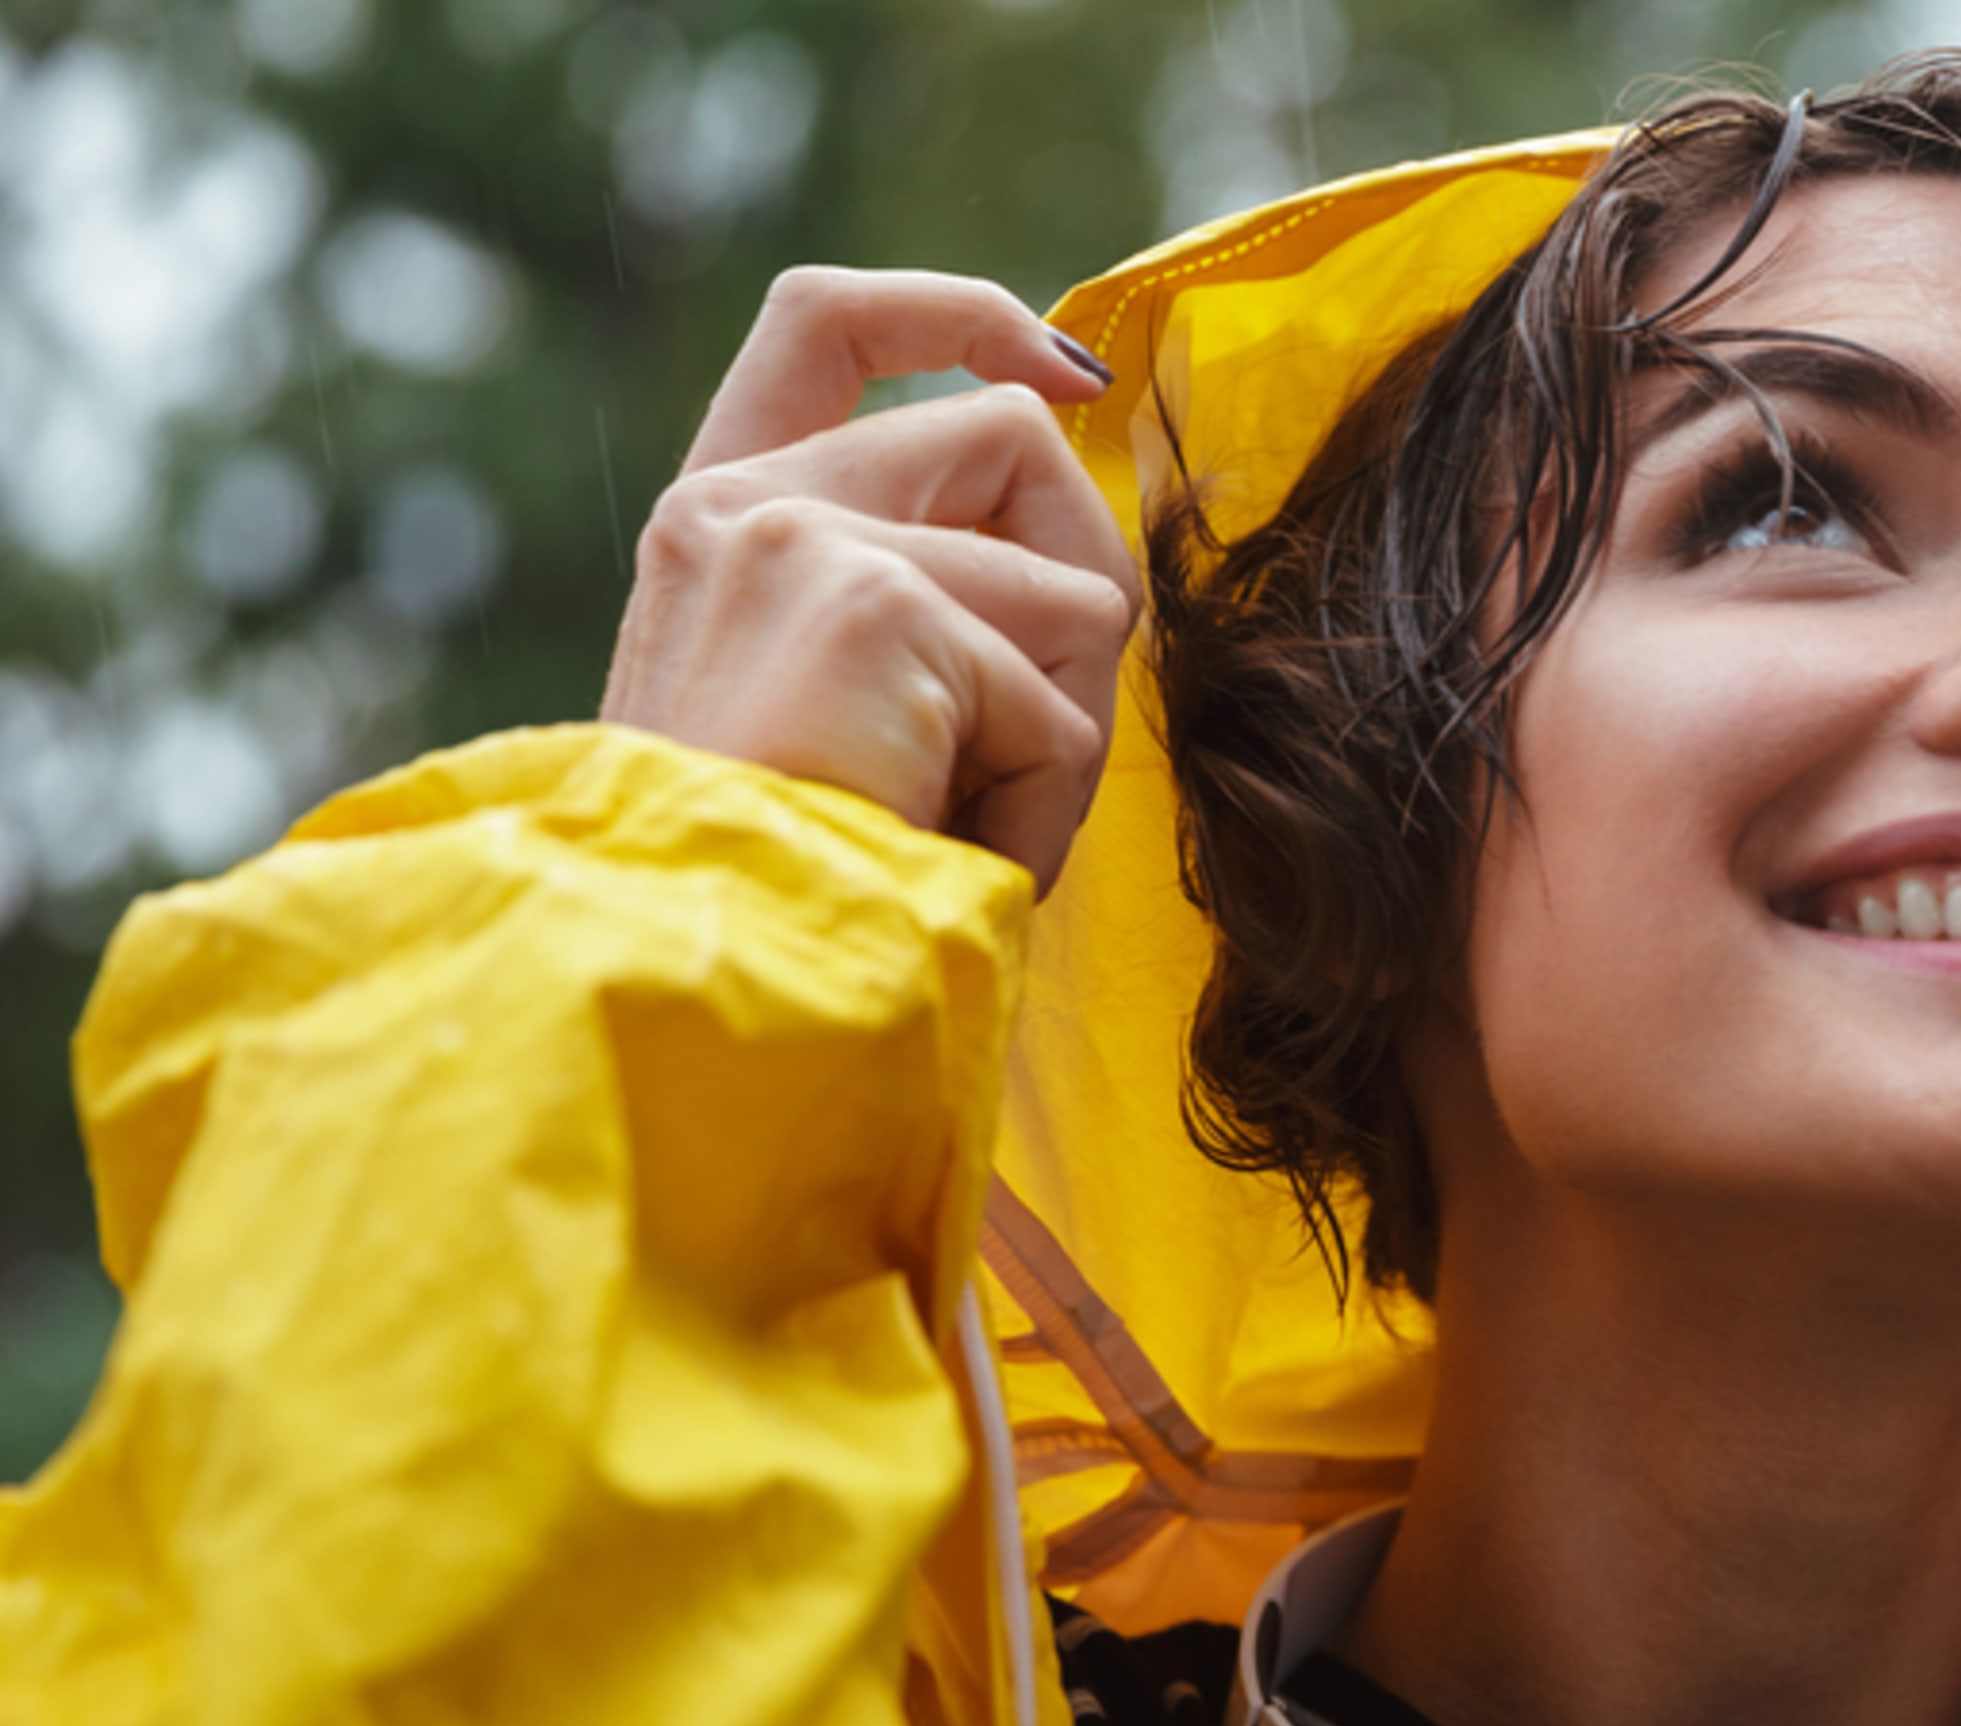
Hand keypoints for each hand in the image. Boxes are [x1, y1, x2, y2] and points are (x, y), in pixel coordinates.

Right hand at [602, 268, 1137, 891]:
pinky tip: (953, 856)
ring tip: (963, 822)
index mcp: (714, 520)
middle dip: (1082, 583)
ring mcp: (806, 542)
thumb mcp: (820, 712)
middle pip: (1015, 437)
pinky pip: (1064, 712)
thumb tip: (1083, 565)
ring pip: (1076, 588)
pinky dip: (1044, 809)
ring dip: (1063, 731)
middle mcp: (741, 506)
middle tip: (1035, 732)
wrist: (672, 969)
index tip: (1062, 375)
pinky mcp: (882, 609)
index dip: (962, 315)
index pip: (825, 319)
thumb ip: (910, 602)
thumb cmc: (766, 883)